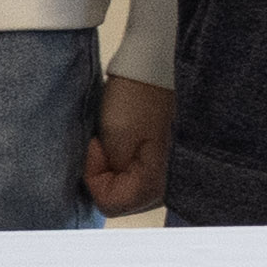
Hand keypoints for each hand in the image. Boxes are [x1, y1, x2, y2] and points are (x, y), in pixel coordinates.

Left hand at [84, 78, 174, 216]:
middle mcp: (171, 185)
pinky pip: (142, 172)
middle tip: (105, 142)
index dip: (94, 175)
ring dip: (117, 165)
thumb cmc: (138, 96)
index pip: (110, 203)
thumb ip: (108, 173)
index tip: (97, 144)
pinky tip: (128, 137)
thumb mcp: (114, 137)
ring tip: (118, 136)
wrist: (160, 64)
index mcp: (158, 184)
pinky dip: (129, 159)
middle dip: (106, 173)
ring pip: (132, 186)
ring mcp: (173, 173)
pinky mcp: (170, 158)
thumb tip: (104, 186)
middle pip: (123, 198)